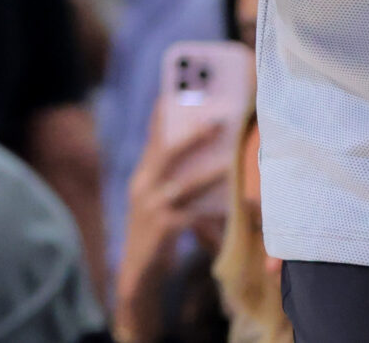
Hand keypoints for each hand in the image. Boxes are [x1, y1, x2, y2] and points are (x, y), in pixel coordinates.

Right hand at [114, 105, 230, 341]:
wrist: (138, 276)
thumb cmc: (156, 234)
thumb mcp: (160, 202)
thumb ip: (178, 181)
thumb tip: (216, 161)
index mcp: (142, 175)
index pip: (153, 138)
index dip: (164, 114)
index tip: (178, 91)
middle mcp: (141, 186)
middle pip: (166, 152)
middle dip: (192, 134)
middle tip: (217, 119)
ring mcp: (150, 208)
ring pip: (182, 183)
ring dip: (208, 170)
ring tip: (230, 161)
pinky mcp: (162, 230)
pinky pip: (192, 214)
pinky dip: (212, 208)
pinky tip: (230, 203)